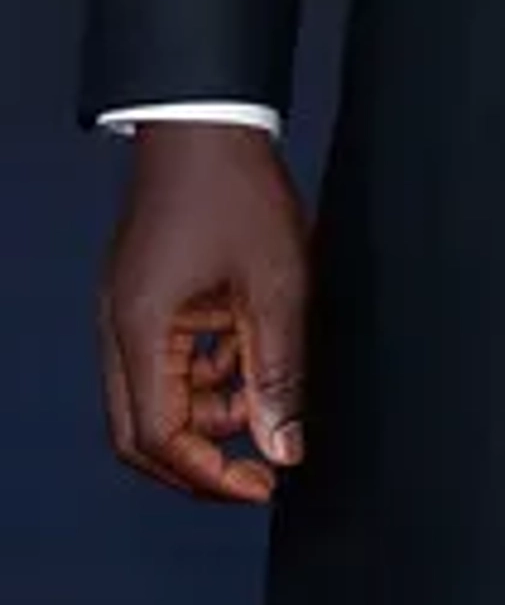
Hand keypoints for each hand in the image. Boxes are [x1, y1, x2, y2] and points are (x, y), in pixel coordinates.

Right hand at [98, 122, 309, 504]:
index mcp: (141, 329)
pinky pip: (167, 360)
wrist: (209, 119)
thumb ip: (279, 373)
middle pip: (143, 432)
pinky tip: (250, 359)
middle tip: (260, 468)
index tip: (262, 485)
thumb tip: (283, 445)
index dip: (210, 475)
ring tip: (267, 400)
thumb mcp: (276, 286)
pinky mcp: (146, 297)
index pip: (159, 437)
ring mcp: (129, 311)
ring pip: (156, 397)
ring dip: (209, 412)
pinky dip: (207, 372)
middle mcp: (122, 328)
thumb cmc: (236, 187)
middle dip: (201, 459)